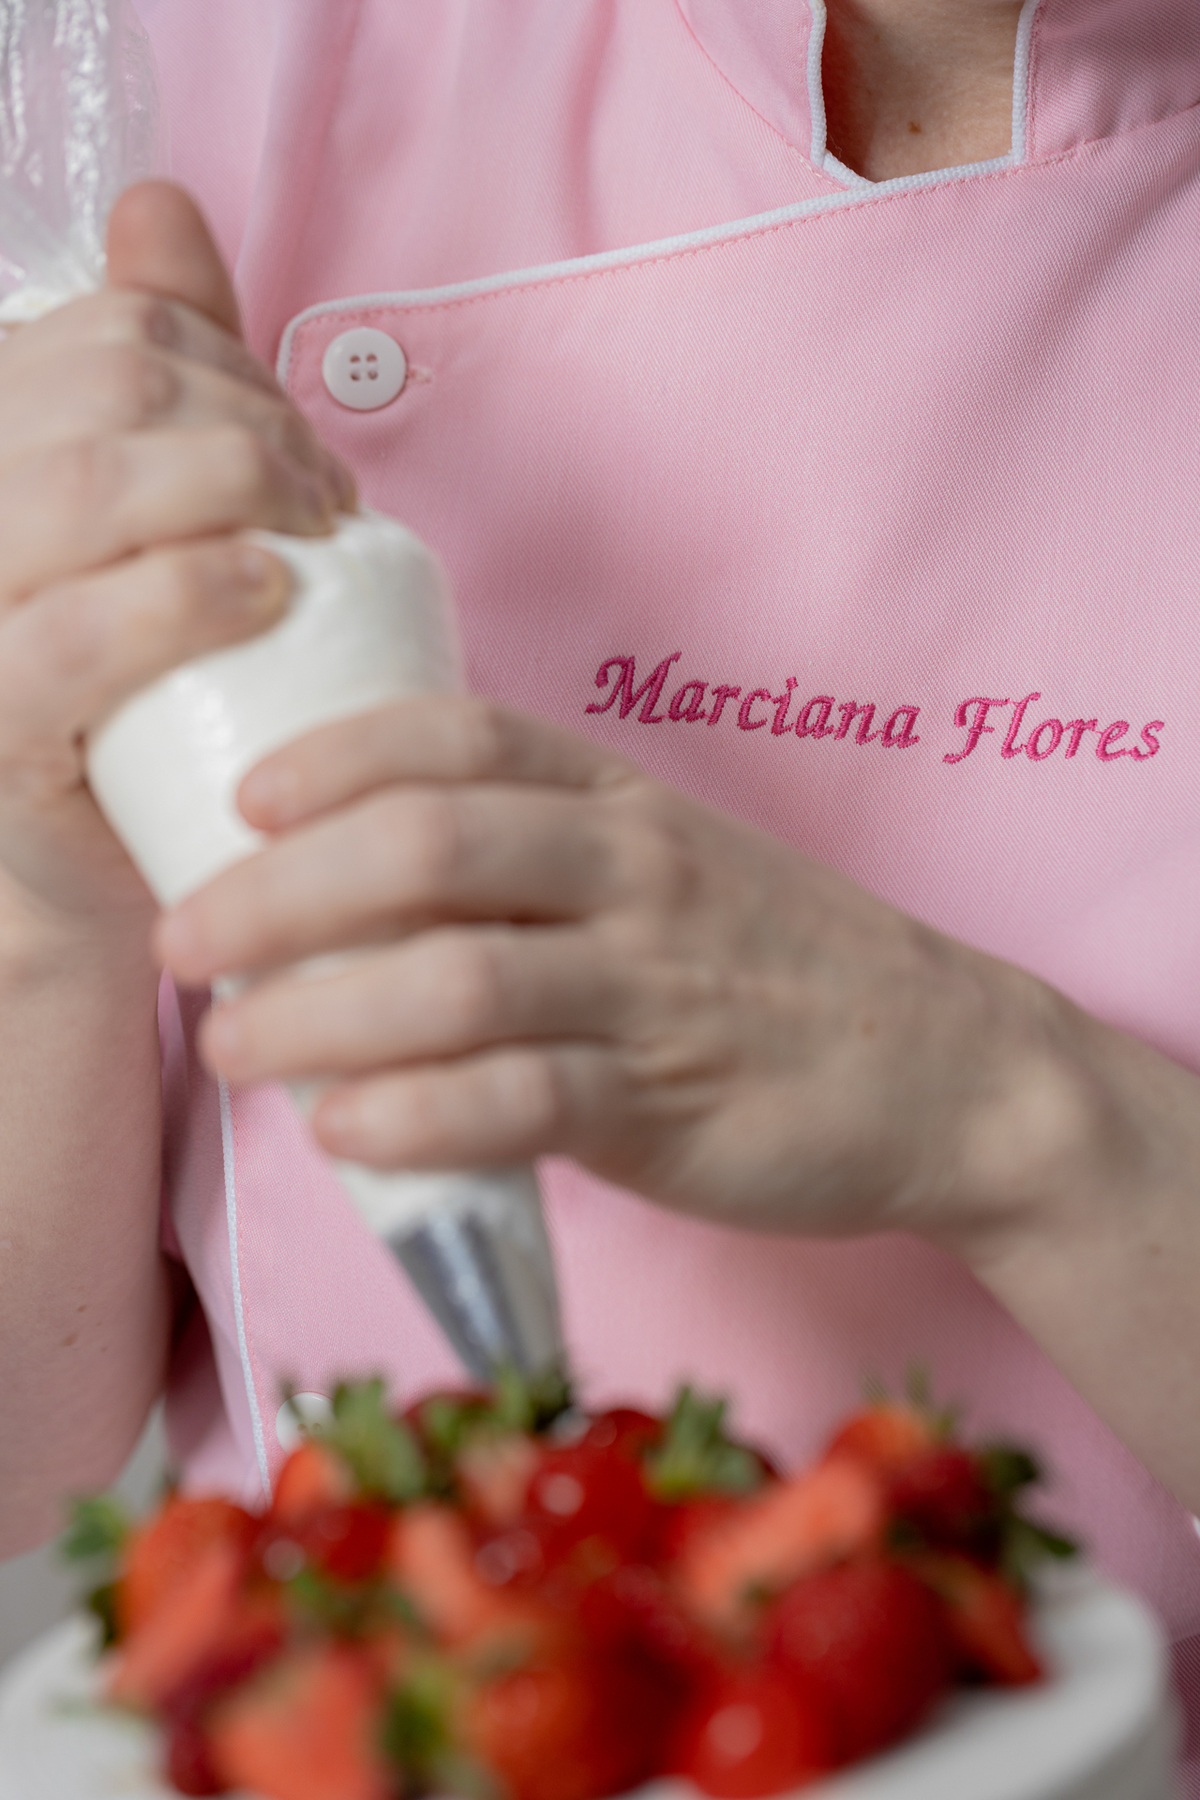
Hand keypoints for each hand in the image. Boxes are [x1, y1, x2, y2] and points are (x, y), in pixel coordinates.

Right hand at [0, 182, 351, 931]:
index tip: (297, 447)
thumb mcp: (139, 518)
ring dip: (233, 489)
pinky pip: (67, 634)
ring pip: (83, 482)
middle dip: (250, 429)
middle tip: (325, 502)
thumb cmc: (130, 688)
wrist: (85, 868)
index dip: (231, 371)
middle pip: (105, 393)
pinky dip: (182, 595)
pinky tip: (263, 592)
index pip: (104, 338)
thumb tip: (157, 205)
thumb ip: (144, 372)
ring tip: (307, 541)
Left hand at [155, 697, 1098, 1240]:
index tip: (242, 798)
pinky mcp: (671, 1102)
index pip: (457, 739)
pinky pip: (519, 1099)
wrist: (952, 1069)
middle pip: (426, 846)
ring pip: (455, 975)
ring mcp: (654, 986)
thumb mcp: (670, 865)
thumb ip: (537, 859)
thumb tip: (356, 888)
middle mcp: (632, 873)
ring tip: (235, 1047)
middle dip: (279, 891)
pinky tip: (343, 1129)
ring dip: (317, 1012)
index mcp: (621, 802)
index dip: (333, 756)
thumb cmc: (781, 966)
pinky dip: (415, 1113)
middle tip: (188, 941)